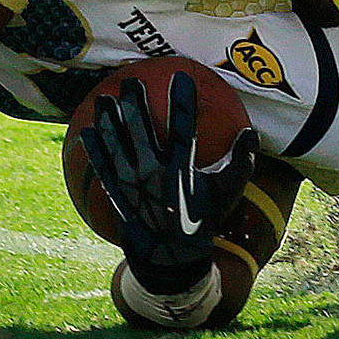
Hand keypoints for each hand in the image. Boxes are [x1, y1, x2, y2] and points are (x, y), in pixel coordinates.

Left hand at [79, 71, 257, 295]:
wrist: (172, 262)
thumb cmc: (201, 221)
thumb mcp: (226, 194)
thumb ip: (241, 163)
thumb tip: (252, 133)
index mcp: (182, 172)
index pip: (184, 128)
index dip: (183, 101)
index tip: (182, 76)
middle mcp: (156, 176)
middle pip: (142, 130)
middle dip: (134, 103)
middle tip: (129, 80)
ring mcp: (133, 186)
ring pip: (118, 146)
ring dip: (108, 120)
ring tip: (102, 99)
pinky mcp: (117, 197)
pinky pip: (103, 168)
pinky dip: (95, 149)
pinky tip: (87, 131)